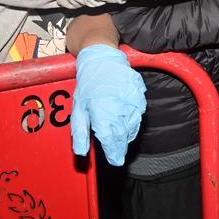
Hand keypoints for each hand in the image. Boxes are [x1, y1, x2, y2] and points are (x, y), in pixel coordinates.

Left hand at [71, 44, 146, 165]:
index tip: (116, 161)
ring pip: (133, 125)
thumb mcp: (78, 108)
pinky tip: (126, 118)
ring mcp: (131, 99)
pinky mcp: (139, 93)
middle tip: (118, 153)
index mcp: (102, 111)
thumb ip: (80, 132)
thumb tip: (81, 152)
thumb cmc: (88, 83)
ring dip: (127, 133)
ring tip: (120, 136)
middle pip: (123, 134)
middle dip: (120, 145)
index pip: (110, 139)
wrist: (102, 57)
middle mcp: (119, 106)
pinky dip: (133, 119)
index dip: (114, 152)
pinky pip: (139, 112)